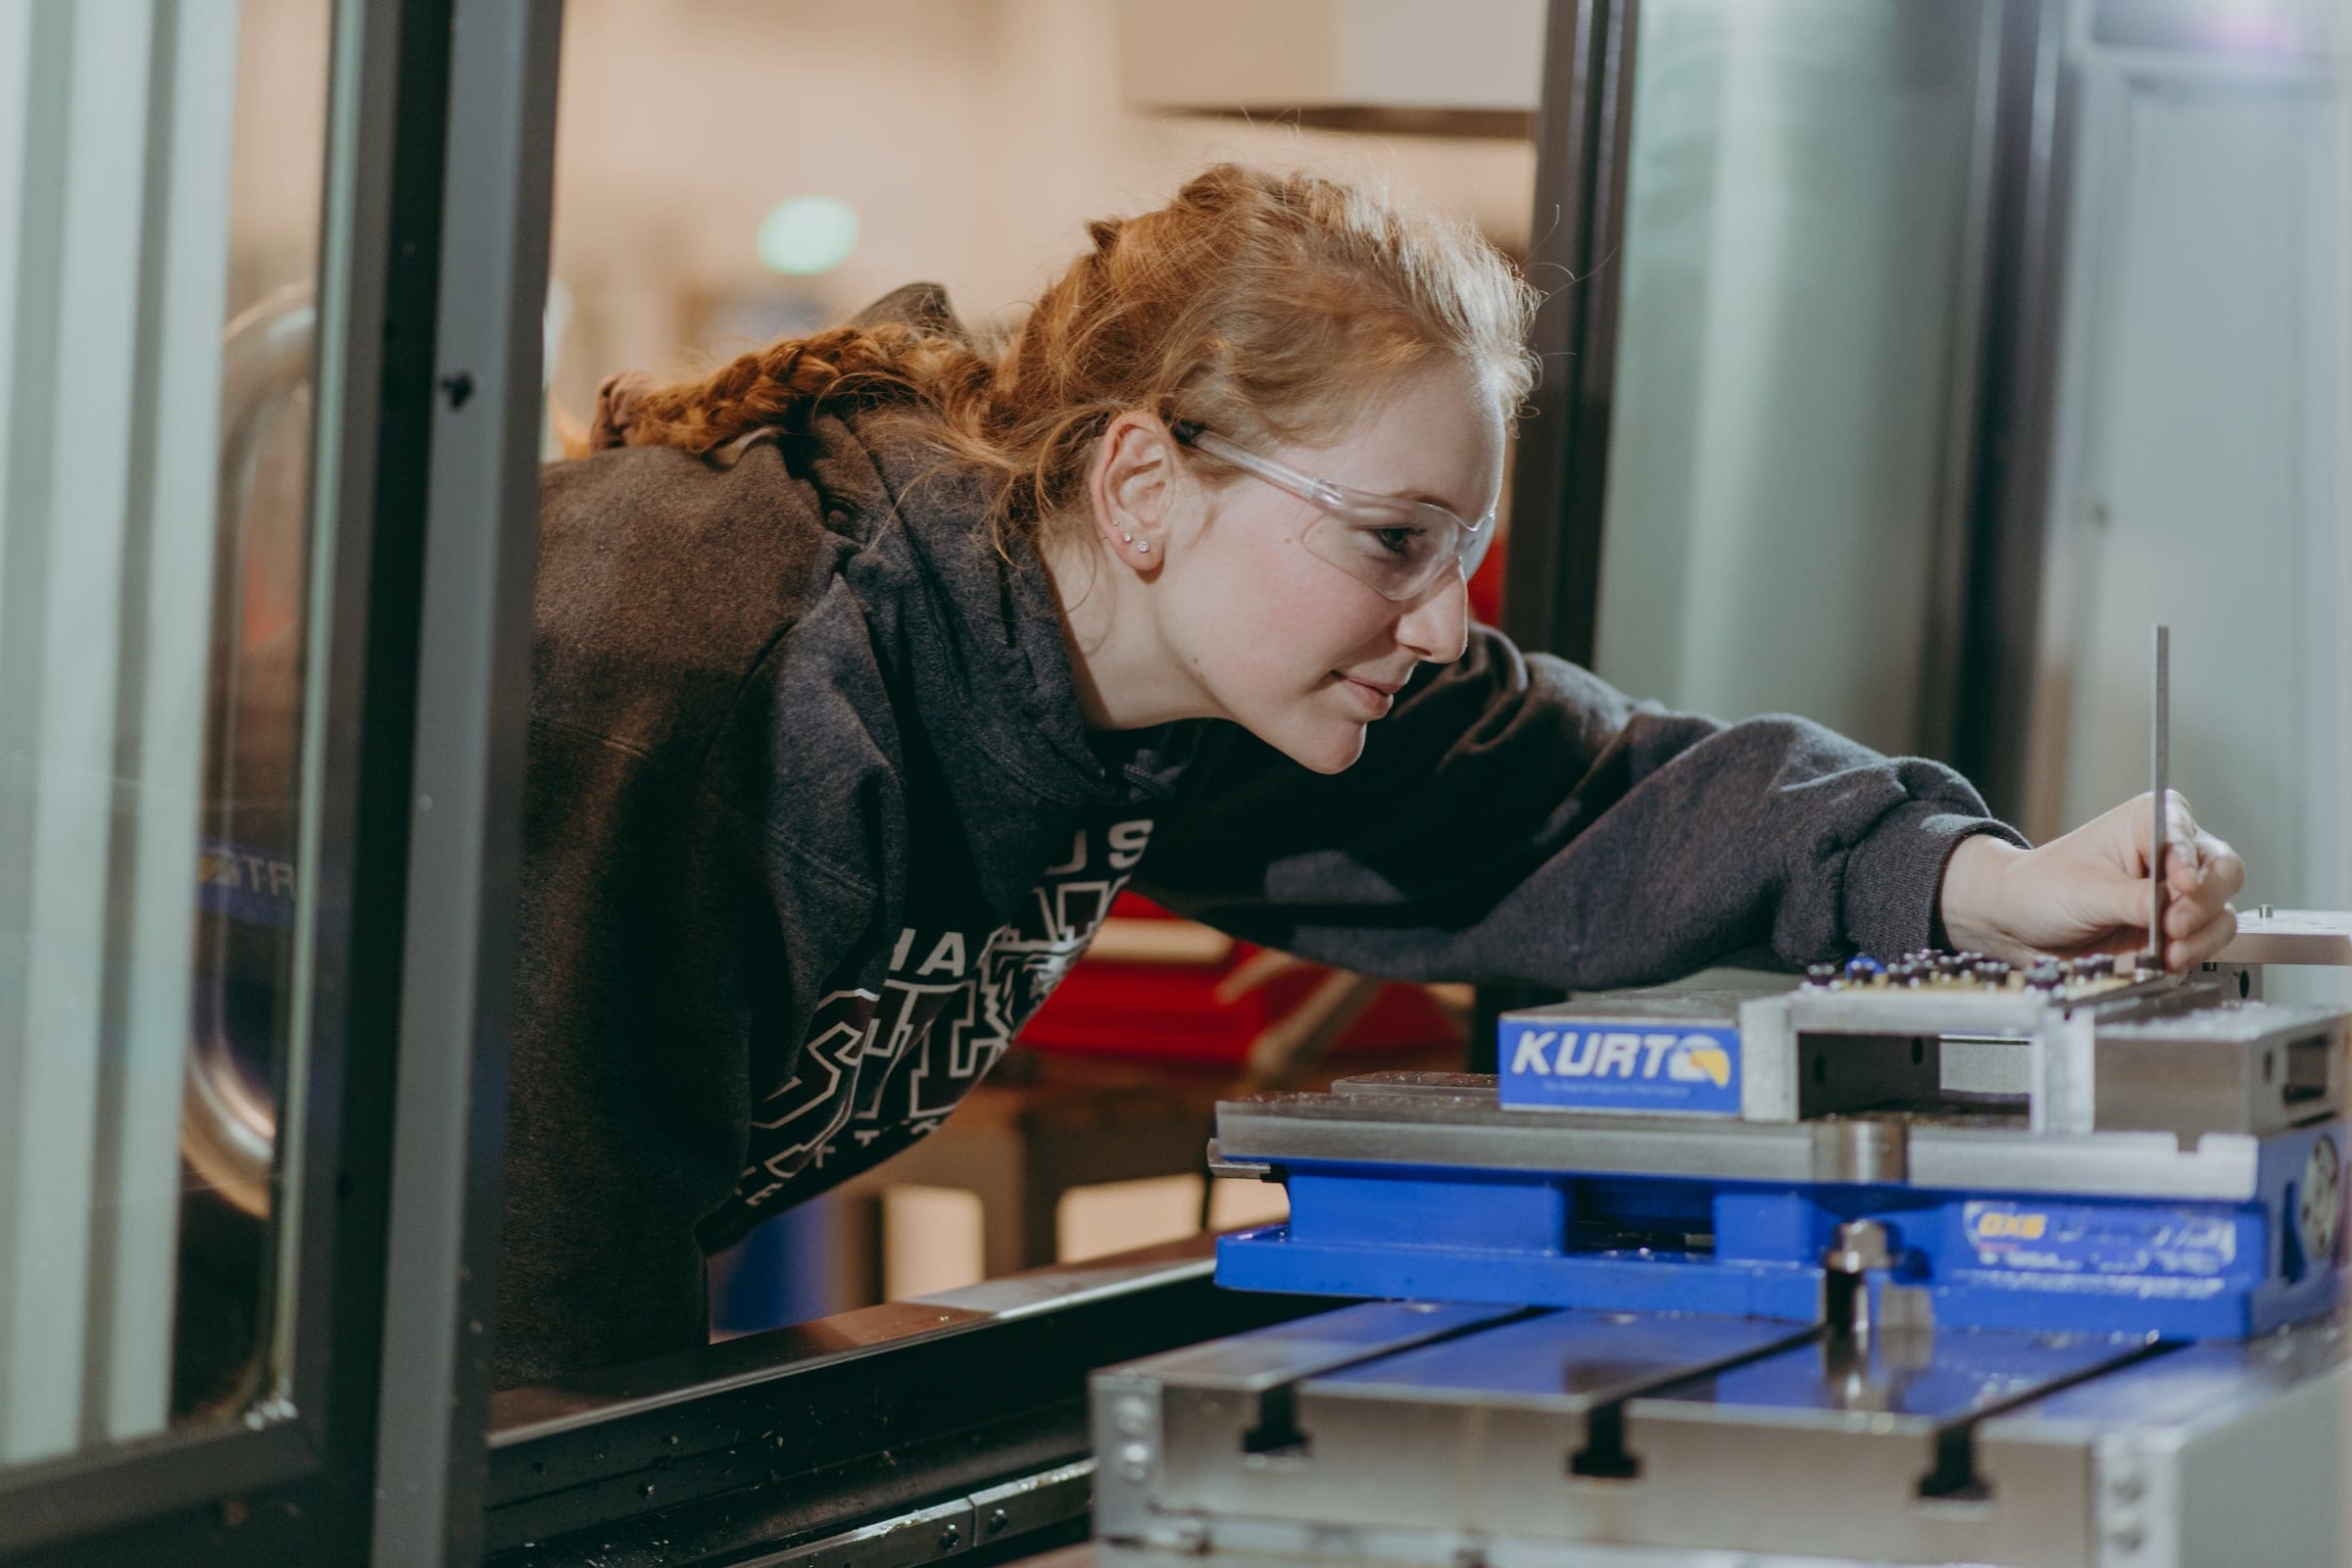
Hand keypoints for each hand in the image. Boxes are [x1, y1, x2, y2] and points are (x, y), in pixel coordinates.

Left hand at [1938, 792, 2244, 969]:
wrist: (2021, 923)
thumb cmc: (2045, 888)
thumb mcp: (2087, 892)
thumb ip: (2134, 901)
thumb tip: (2172, 911)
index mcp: (2152, 821)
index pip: (2190, 836)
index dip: (2191, 862)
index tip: (2182, 885)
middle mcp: (2175, 854)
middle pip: (2224, 873)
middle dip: (2203, 905)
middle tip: (2172, 926)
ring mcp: (2181, 895)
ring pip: (2221, 914)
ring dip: (2200, 938)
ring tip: (2167, 953)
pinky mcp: (2178, 931)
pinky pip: (2206, 943)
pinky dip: (2192, 955)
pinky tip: (2165, 961)